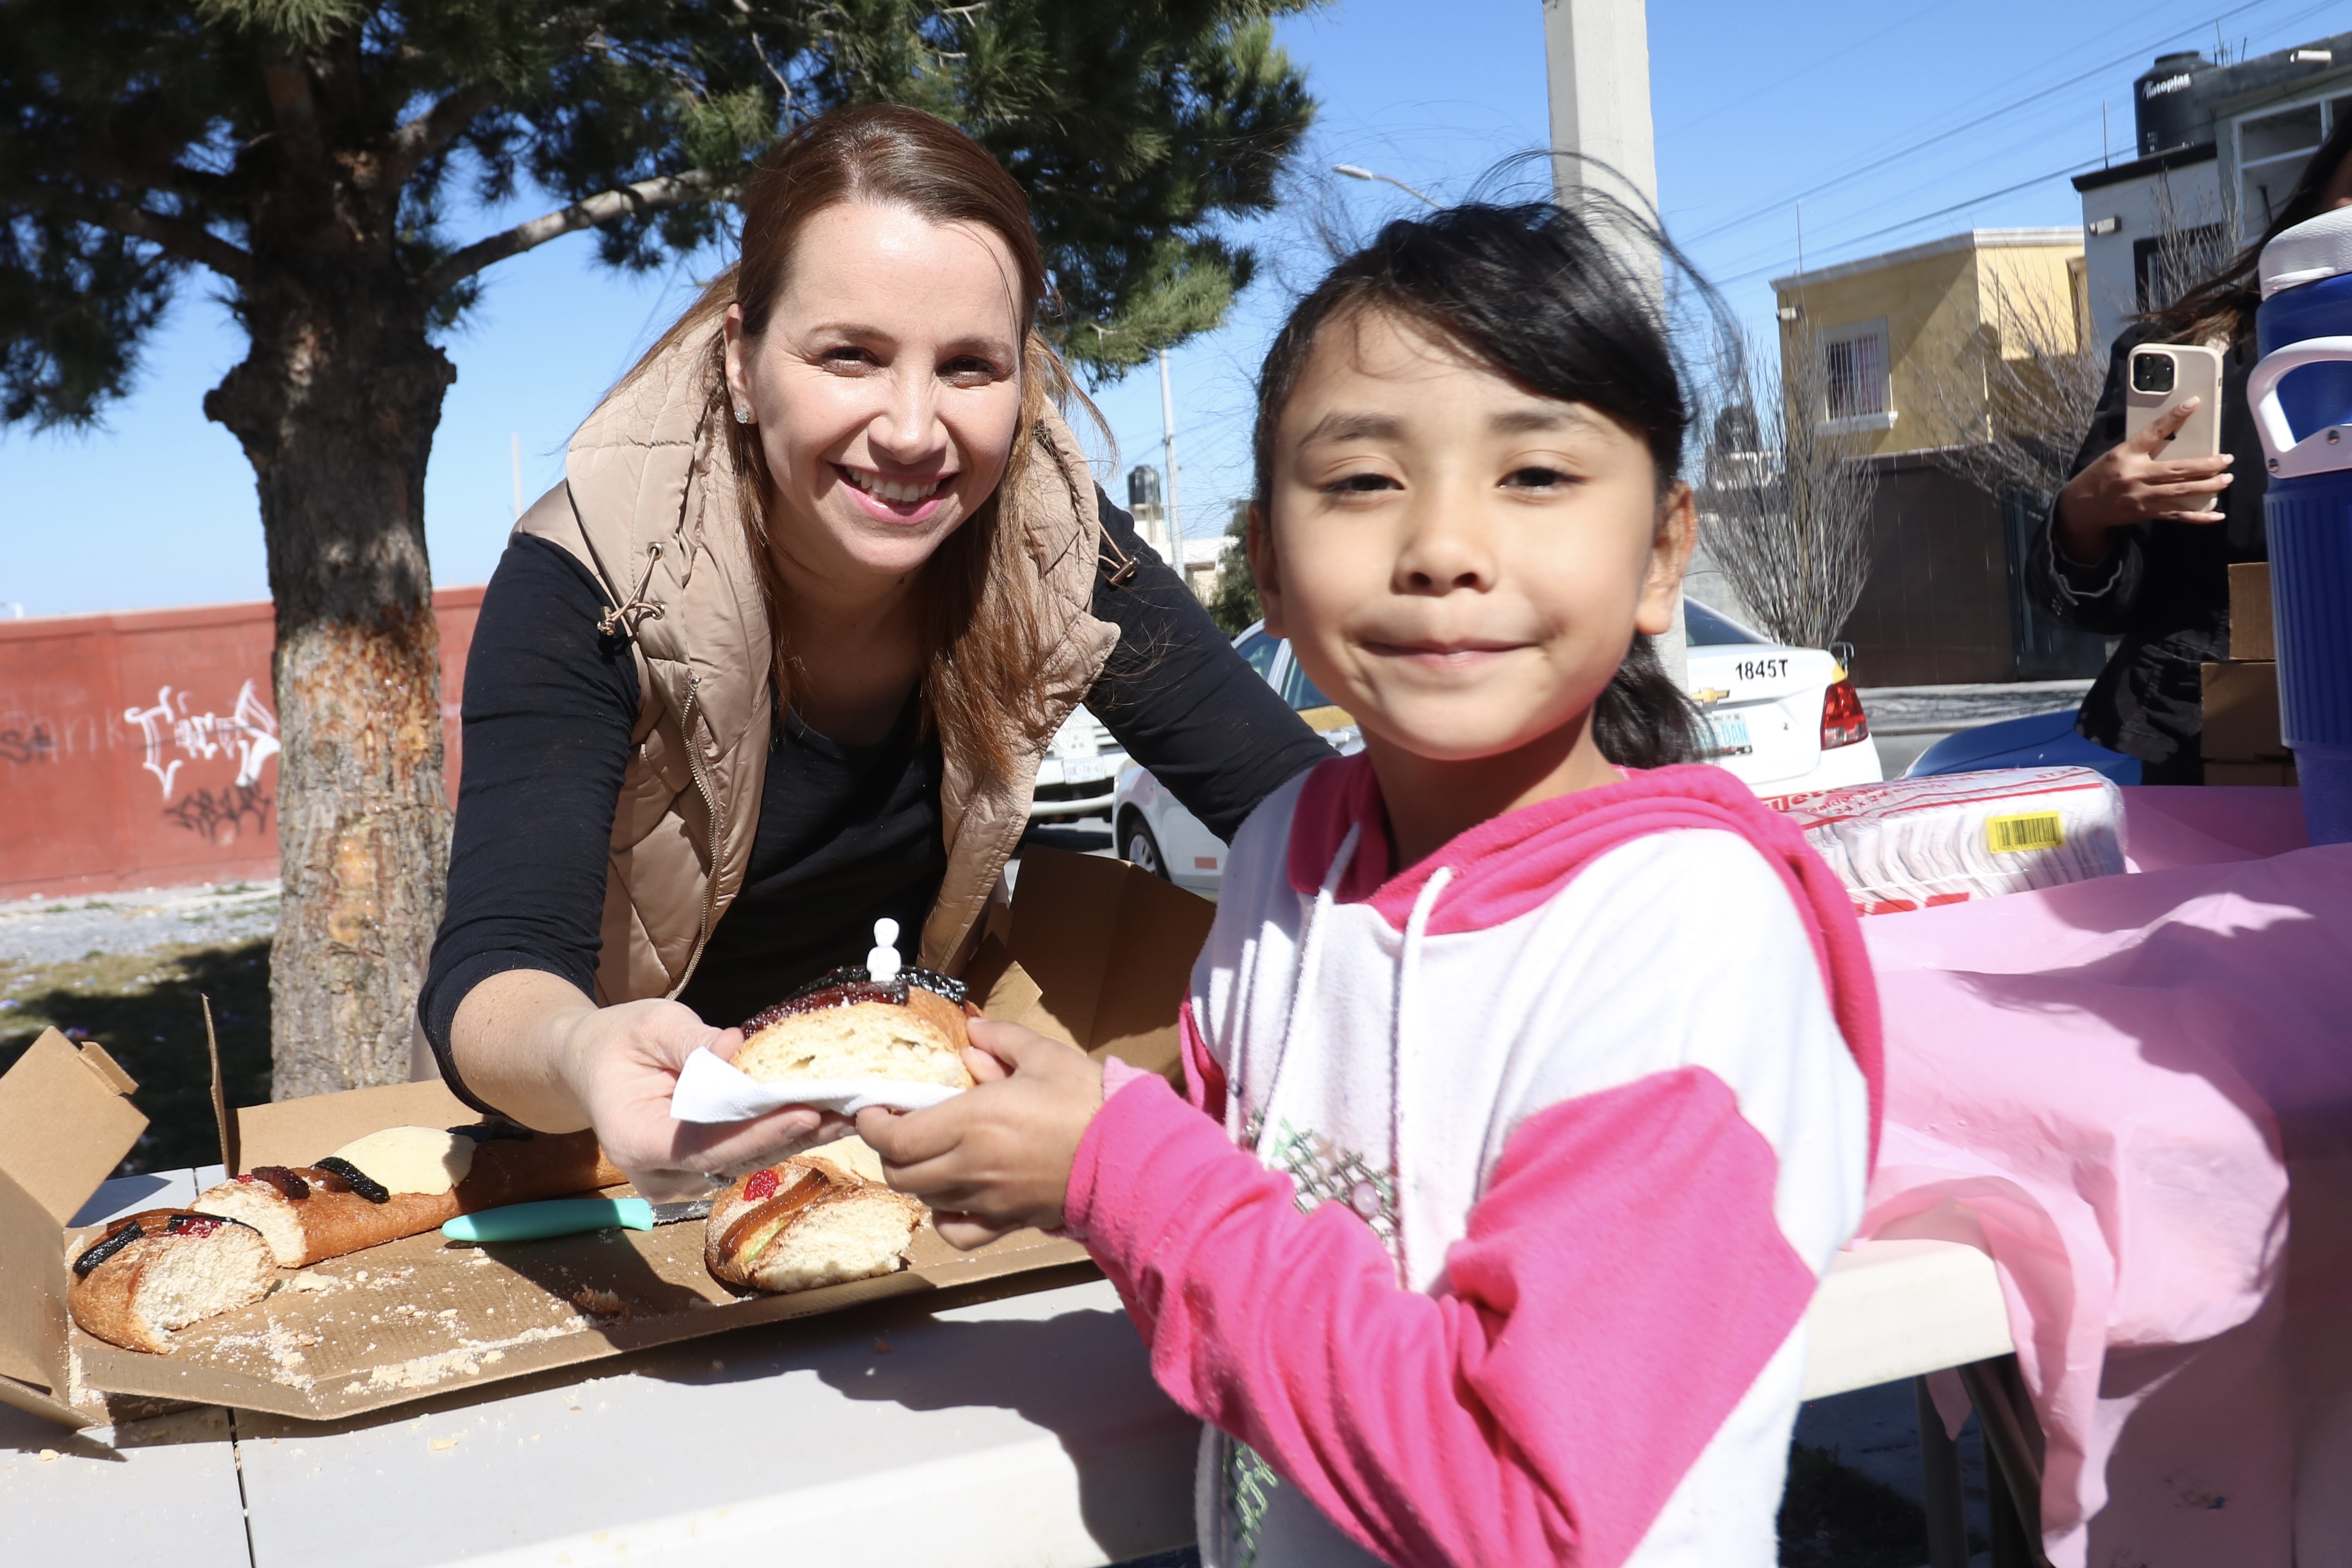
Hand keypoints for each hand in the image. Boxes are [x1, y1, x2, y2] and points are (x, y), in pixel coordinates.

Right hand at [554, 998, 850, 1200]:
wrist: (592, 1062)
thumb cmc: (619, 1041)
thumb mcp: (652, 1026)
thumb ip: (693, 1041)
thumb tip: (736, 1047)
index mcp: (637, 1139)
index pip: (707, 1146)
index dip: (760, 1133)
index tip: (807, 1113)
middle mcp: (658, 1173)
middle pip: (736, 1160)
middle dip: (794, 1135)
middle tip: (849, 1111)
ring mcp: (679, 1179)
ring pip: (748, 1162)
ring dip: (799, 1138)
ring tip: (850, 1112)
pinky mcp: (700, 1170)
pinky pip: (746, 1155)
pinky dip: (784, 1135)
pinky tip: (826, 1116)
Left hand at [854, 1018, 1104, 1249]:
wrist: (1131, 1155)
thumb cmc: (1090, 1103)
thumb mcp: (1045, 1055)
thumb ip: (1002, 1040)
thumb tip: (972, 1034)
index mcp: (972, 1121)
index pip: (895, 1137)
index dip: (871, 1125)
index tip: (872, 1110)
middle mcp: (971, 1166)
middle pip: (901, 1173)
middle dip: (889, 1151)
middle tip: (898, 1128)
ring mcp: (988, 1200)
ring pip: (925, 1200)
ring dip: (916, 1178)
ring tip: (928, 1155)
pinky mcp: (1008, 1221)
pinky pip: (958, 1232)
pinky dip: (944, 1219)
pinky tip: (951, 1200)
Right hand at [2054, 396, 2232, 562]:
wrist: (2081, 506)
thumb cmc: (2101, 476)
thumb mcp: (2116, 455)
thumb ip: (2142, 449)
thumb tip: (2174, 438)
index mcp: (2126, 454)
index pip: (2153, 432)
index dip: (2174, 417)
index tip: (2193, 403)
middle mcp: (2135, 475)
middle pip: (2177, 469)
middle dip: (2206, 465)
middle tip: (2227, 459)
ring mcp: (2141, 496)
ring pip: (2181, 492)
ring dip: (2208, 486)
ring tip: (2226, 479)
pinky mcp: (2146, 513)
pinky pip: (2177, 515)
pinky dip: (2199, 517)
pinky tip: (2217, 515)